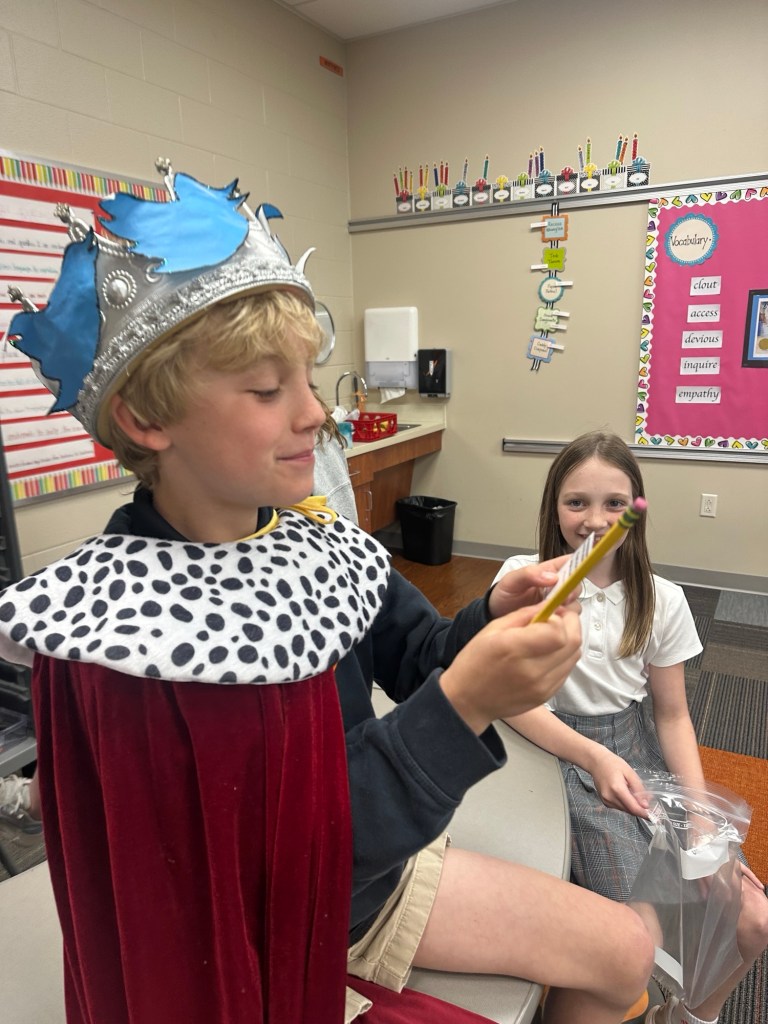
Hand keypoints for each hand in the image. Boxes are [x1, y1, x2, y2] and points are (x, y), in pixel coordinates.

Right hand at [439, 602, 580, 733]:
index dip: (560, 617)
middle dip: (571, 624)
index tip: (552, 612)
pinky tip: (547, 653)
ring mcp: (542, 686)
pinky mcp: (546, 695)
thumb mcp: (493, 629)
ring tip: (552, 635)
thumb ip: (525, 614)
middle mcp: (532, 670)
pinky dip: (563, 657)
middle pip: (573, 642)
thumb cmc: (475, 661)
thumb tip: (551, 605)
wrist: (469, 700)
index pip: (558, 631)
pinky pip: (566, 670)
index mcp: (514, 648)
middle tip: (559, 618)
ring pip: (574, 656)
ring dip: (569, 640)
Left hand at [488, 555, 577, 618]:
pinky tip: (549, 622)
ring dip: (566, 609)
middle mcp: (557, 587)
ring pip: (575, 604)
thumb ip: (528, 574)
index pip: (570, 562)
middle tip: (560, 598)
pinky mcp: (556, 620)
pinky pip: (567, 620)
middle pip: (576, 585)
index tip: (576, 573)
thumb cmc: (504, 594)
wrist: (496, 616)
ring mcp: (557, 604)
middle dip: (572, 592)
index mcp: (548, 571)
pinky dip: (562, 622)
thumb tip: (552, 577)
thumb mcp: (511, 580)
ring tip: (550, 612)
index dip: (579, 565)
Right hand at [588, 748, 650, 817]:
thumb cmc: (613, 764)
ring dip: (633, 807)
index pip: (633, 808)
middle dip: (640, 810)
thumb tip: (646, 804)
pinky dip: (626, 804)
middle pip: (629, 810)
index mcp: (617, 789)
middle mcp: (610, 798)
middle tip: (649, 804)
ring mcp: (606, 801)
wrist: (596, 762)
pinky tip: (627, 795)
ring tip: (637, 796)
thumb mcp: (630, 772)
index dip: (644, 814)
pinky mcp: (605, 802)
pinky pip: (619, 807)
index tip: (654, 816)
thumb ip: (639, 788)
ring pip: (625, 810)